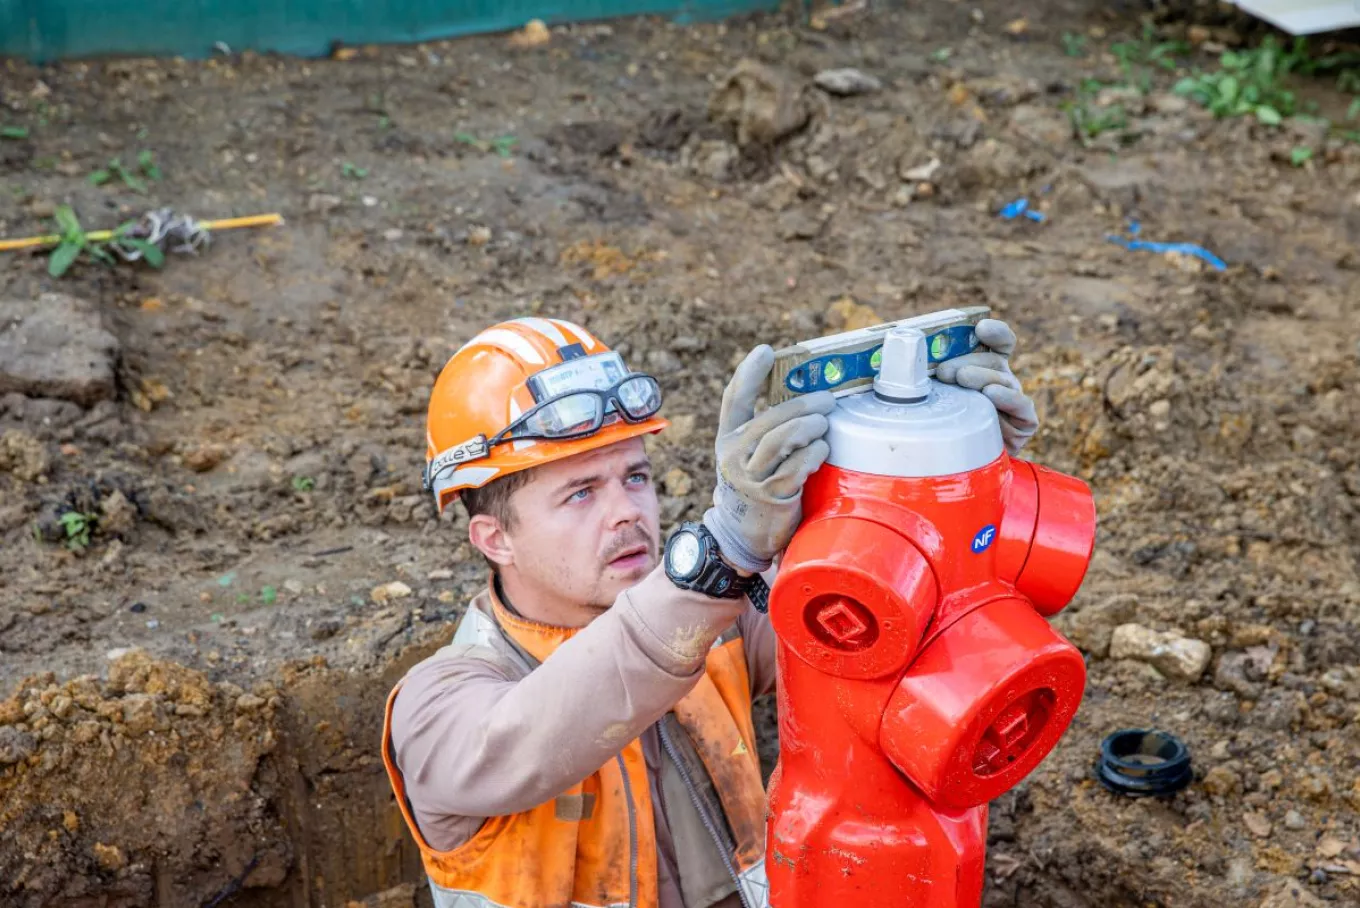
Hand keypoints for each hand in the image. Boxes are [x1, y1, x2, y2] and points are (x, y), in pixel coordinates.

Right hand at [702, 346, 835, 573]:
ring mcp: (752, 476)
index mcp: (728, 439)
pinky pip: (797, 466)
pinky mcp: (772, 495)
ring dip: (810, 427)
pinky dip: (814, 454)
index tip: (765, 350)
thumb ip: (763, 431)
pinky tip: (822, 450)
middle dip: (803, 405)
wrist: (740, 535)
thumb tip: (803, 401)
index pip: (734, 399)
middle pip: (770, 418)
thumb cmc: (752, 488)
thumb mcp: (745, 457)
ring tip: (824, 424)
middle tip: (826, 400)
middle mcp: (735, 455)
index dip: (749, 372)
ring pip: (783, 439)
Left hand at [935, 318, 1038, 455]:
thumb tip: (896, 358)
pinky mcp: (1024, 422)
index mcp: (984, 367)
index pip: (998, 343)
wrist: (960, 466)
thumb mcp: (931, 397)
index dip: (994, 332)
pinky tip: (992, 393)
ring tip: (961, 378)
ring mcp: (1015, 400)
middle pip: (993, 361)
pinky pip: (1021, 406)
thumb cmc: (942, 426)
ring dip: (981, 377)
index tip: (980, 327)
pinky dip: (1007, 398)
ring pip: (1004, 381)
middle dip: (968, 362)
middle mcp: (1002, 380)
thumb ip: (923, 378)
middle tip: (944, 371)